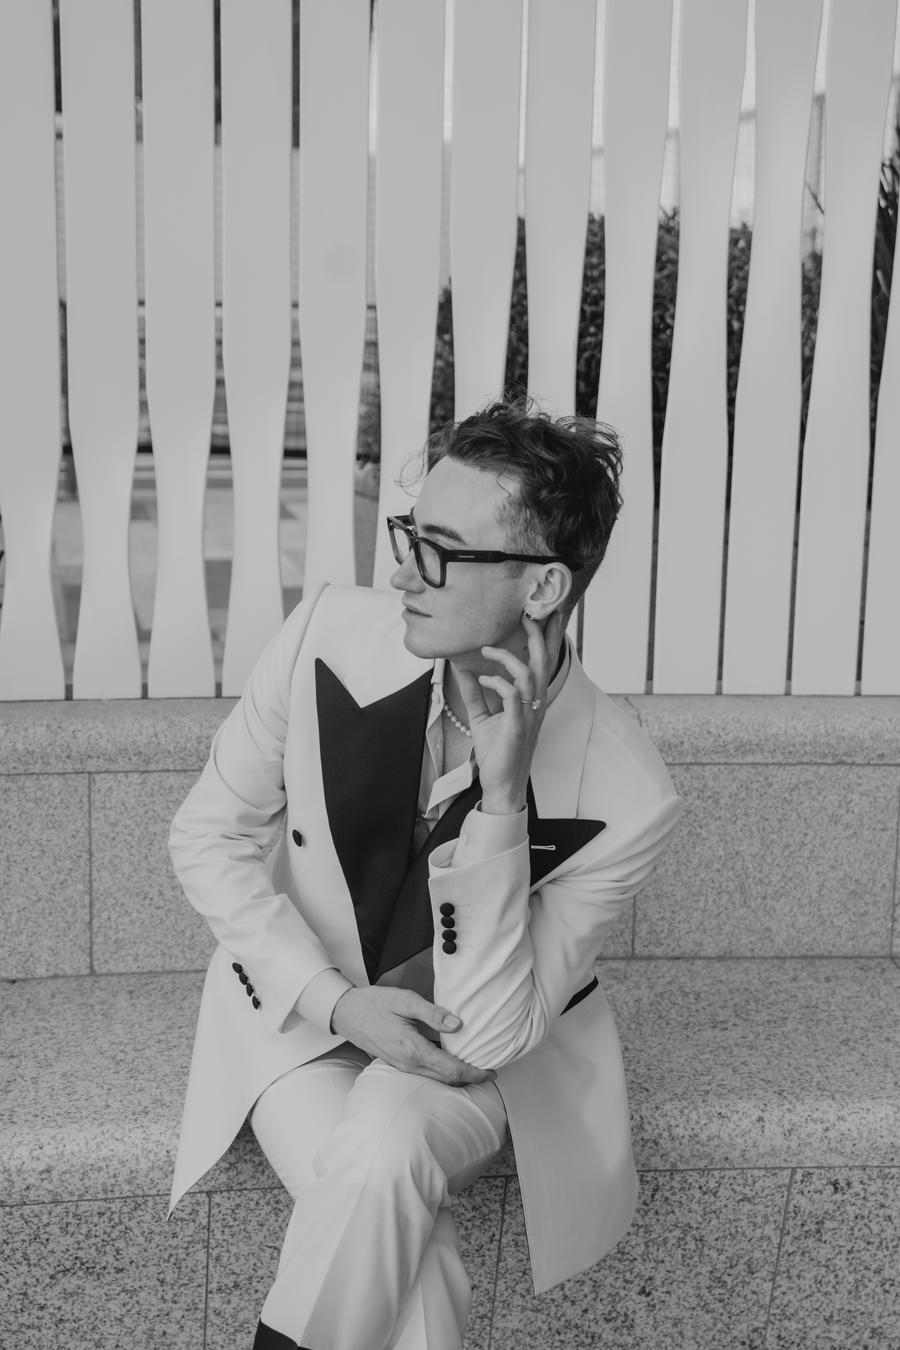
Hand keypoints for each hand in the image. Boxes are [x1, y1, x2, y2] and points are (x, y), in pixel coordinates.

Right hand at [330, 986, 494, 1084]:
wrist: (345, 1013)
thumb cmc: (374, 1003)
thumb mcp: (405, 1001)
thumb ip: (433, 1013)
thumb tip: (458, 1025)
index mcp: (413, 1050)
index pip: (451, 1070)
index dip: (474, 1074)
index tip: (490, 1071)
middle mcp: (408, 1064)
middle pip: (446, 1080)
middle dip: (469, 1078)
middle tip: (488, 1071)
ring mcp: (401, 1066)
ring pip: (435, 1079)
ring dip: (456, 1077)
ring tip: (473, 1066)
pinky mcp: (397, 1063)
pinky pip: (425, 1073)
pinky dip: (442, 1072)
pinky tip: (449, 1061)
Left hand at [456, 611, 564, 814]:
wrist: (501, 785)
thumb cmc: (497, 752)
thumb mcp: (482, 716)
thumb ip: (474, 692)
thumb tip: (461, 668)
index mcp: (531, 700)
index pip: (543, 663)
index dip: (548, 638)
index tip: (544, 614)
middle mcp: (535, 705)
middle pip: (543, 663)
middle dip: (538, 636)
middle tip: (527, 614)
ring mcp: (529, 716)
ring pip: (529, 676)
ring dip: (508, 658)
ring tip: (487, 649)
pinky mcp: (517, 728)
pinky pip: (513, 697)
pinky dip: (498, 683)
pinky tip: (483, 678)